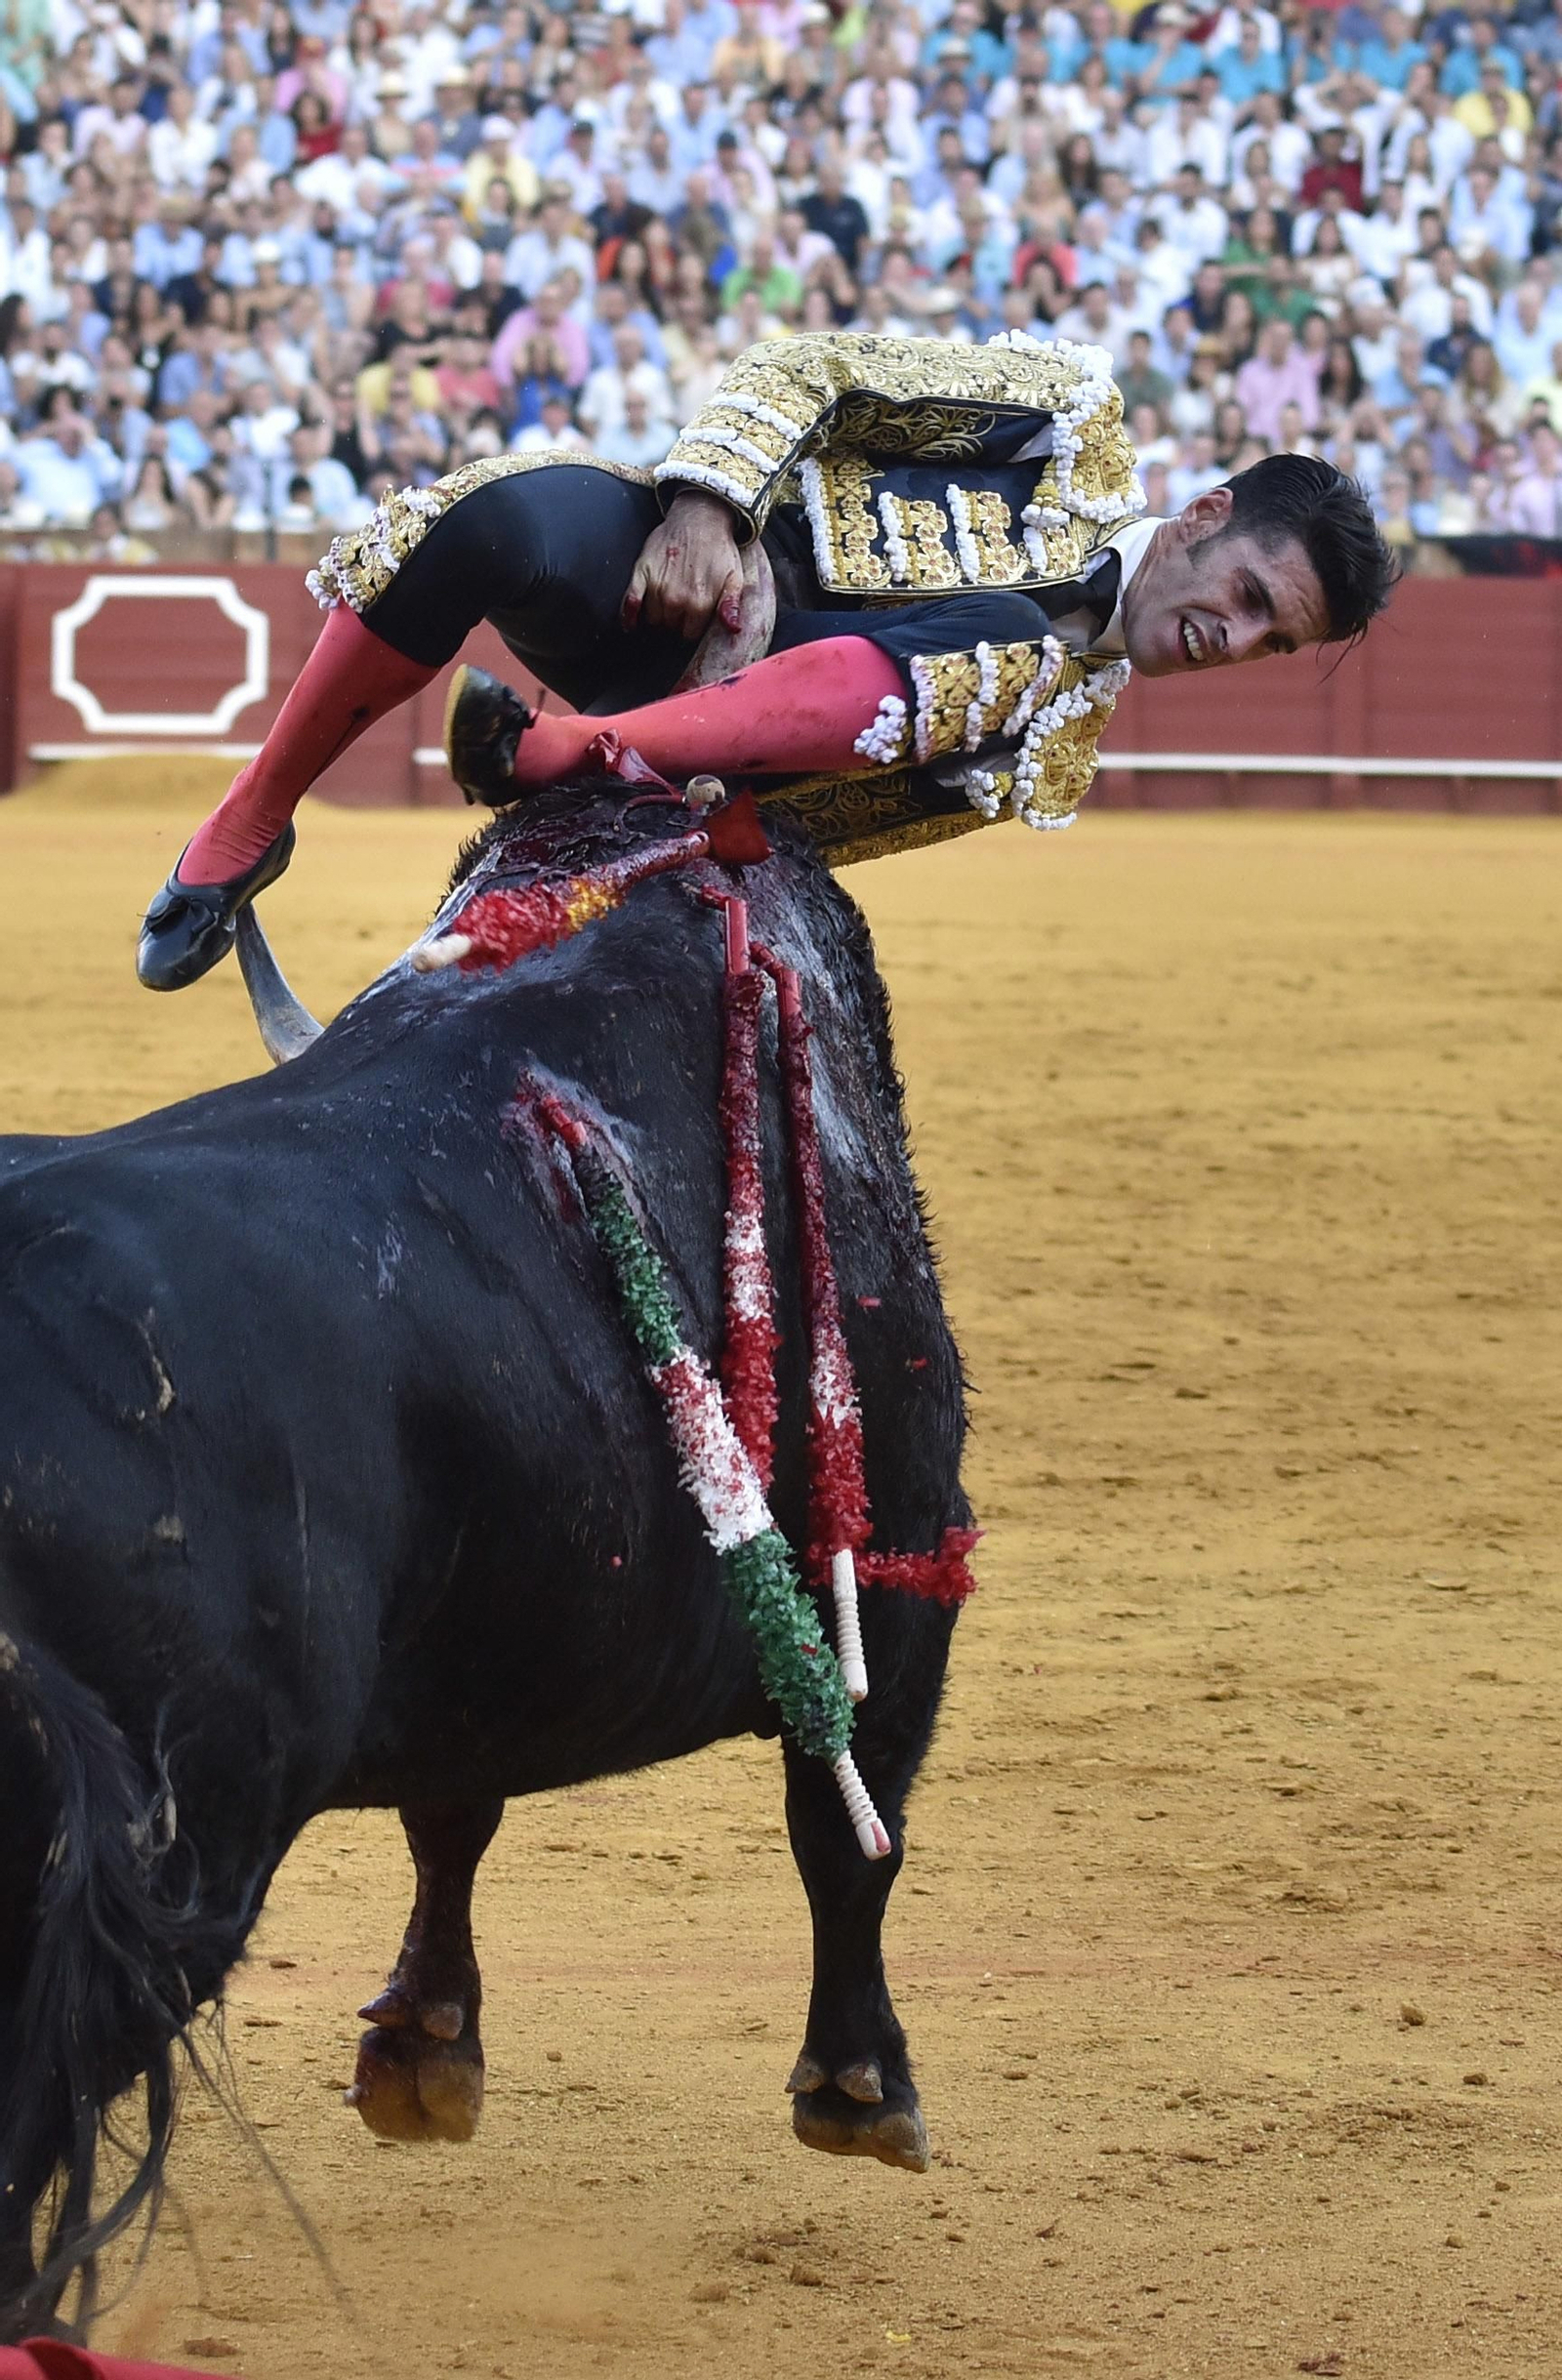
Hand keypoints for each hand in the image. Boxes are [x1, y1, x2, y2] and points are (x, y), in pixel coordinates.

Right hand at [622, 488, 745, 639]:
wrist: (700, 517)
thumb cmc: (718, 547)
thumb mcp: (734, 578)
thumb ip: (731, 606)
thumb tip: (733, 629)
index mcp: (700, 603)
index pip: (689, 634)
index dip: (692, 626)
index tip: (695, 616)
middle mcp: (676, 599)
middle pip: (670, 627)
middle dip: (677, 620)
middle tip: (684, 603)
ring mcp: (656, 587)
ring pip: (652, 618)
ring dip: (659, 613)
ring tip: (670, 597)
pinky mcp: (642, 573)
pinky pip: (630, 602)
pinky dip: (629, 613)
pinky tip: (631, 622)